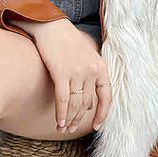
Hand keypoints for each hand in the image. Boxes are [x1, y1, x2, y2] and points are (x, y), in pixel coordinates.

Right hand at [11, 18, 111, 133]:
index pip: (106, 96)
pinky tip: (58, 122)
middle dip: (77, 119)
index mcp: (100, 67)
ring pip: (74, 104)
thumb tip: (88, 102)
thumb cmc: (66, 42)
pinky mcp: (61, 73)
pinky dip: (60, 113)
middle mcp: (91, 70)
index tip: (95, 126)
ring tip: (62, 128)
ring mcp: (77, 72)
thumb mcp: (86, 57)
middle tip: (69, 130)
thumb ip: (90, 76)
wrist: (51, 27)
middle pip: (86, 103)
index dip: (102, 114)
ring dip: (68, 119)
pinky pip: (62, 100)